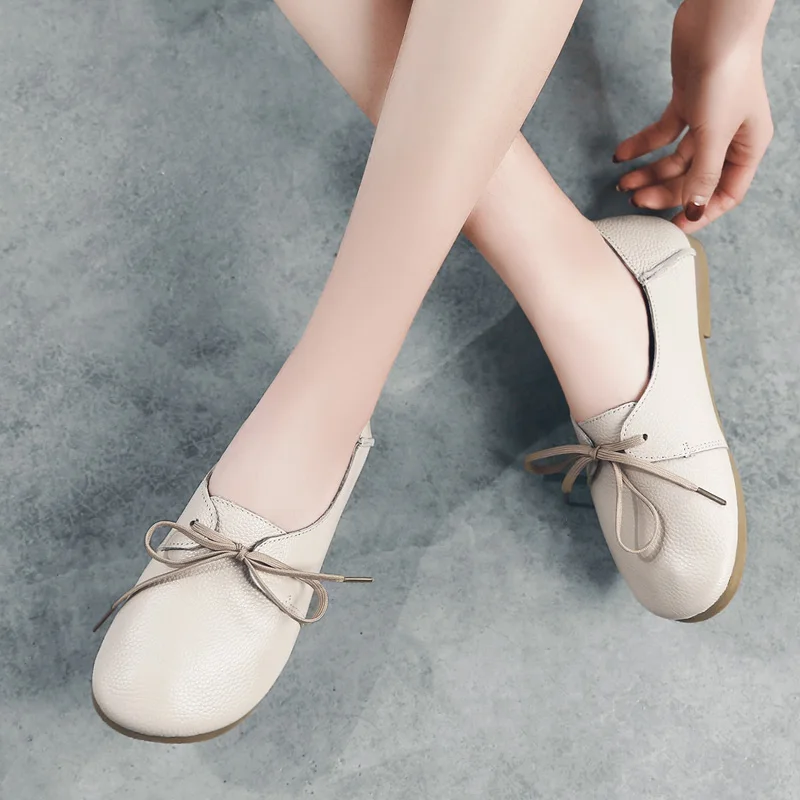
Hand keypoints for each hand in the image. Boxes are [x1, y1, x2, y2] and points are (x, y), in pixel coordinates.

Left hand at [612, 0, 774, 232]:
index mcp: (748, 147)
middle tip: (634, 199)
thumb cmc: (727, 74)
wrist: (717, 21)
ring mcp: (707, 120)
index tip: (670, 228)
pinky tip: (621, 156)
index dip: (698, 213)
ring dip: (649, 172)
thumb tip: (693, 211)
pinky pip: (663, 133)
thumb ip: (702, 175)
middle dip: (664, 191)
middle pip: (694, 178)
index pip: (725, 194)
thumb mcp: (714, 134)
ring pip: (675, 158)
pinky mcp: (687, 102)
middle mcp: (729, 137)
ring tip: (622, 182)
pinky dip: (642, 145)